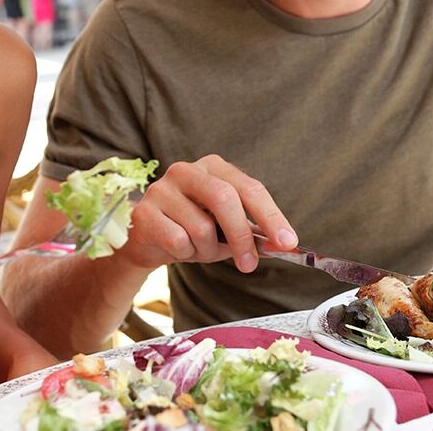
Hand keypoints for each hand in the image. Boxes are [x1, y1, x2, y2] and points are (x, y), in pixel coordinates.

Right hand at [121, 154, 298, 271]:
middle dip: (242, 236)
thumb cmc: (190, 230)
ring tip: (197, 249)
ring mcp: (162, 189)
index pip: (249, 188)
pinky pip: (178, 240)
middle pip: (225, 199)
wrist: (145, 241)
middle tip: (249, 264)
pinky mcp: (145, 212)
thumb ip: (253, 234)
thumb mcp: (224, 230)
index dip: (271, 216)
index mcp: (213, 167)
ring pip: (201, 227)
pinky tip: (176, 248)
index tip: (287, 242)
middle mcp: (186, 170)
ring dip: (207, 250)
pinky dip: (184, 253)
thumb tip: (282, 246)